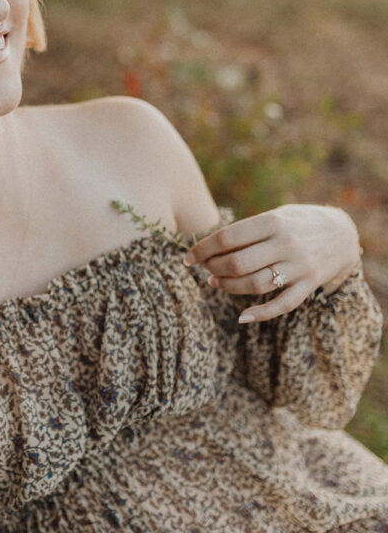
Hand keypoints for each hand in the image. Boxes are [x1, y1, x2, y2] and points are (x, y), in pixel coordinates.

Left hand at [183, 204, 361, 323]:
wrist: (344, 233)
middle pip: (237, 264)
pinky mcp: (309, 284)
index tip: (188, 258)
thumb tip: (208, 248)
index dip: (202, 250)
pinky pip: (281, 305)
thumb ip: (246, 231)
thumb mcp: (275, 216)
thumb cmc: (297, 223)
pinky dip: (260, 314)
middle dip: (213, 269)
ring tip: (217, 282)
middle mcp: (286, 244)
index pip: (227, 238)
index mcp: (273, 222)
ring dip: (229, 287)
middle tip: (206, 269)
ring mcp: (299, 266)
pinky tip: (242, 316)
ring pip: (253, 285)